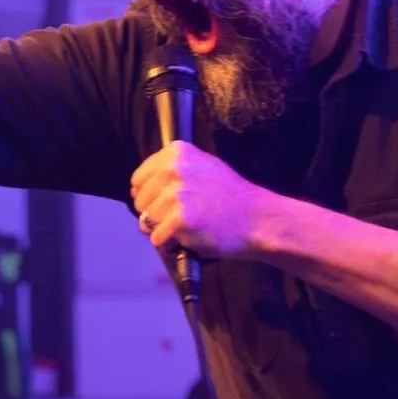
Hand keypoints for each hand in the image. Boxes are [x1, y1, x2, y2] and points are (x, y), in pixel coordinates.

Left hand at [128, 141, 269, 261]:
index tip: (166, 203)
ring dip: (164, 231)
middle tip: (182, 218)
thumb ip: (175, 171)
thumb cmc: (232, 198)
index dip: (149, 196)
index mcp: (177, 152)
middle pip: (140, 202)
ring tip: (190, 228)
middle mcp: (173, 169)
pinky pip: (157, 240)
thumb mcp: (205, 167)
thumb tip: (142, 186)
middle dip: (155, 215)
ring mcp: (176, 194)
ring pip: (146, 222)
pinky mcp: (179, 220)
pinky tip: (190, 239)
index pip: (139, 178)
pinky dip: (170, 246)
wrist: (259, 220)